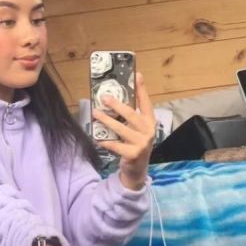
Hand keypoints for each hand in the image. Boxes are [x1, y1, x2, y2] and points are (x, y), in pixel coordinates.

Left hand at [92, 72, 155, 189]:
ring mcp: (141, 143)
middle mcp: (148, 131)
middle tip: (104, 97)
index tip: (137, 75)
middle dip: (117, 105)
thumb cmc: (134, 145)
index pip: (146, 103)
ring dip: (106, 120)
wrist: (137, 170)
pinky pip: (115, 145)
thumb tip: (113, 99)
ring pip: (121, 129)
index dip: (141, 89)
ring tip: (95, 114)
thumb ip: (130, 117)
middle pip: (131, 114)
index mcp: (150, 122)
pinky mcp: (133, 154)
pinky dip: (105, 141)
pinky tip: (97, 137)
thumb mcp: (136, 130)